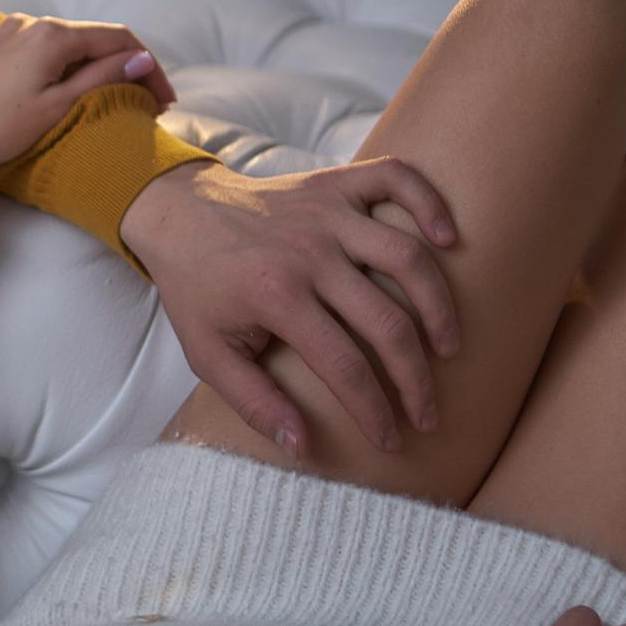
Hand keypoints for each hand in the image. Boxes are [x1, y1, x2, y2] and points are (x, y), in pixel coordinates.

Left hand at [0, 14, 172, 198]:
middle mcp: (25, 23)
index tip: (164, 101)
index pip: (117, 38)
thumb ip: (104, 78)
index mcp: (51, 34)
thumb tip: (141, 58)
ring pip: (56, 46)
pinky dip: (49, 70)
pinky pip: (25, 53)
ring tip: (101, 102)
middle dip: (118, 69)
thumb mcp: (59, 106)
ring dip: (84, 69)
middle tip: (142, 105)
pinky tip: (52, 94)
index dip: (147, 67)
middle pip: (87, 40)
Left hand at [119, 157, 458, 455]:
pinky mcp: (333, 183)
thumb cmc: (196, 290)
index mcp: (276, 295)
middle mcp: (308, 252)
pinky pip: (395, 178)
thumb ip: (253, 401)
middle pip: (388, 322)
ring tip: (448, 348)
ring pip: (407, 257)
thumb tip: (302, 446)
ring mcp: (324, 212)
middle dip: (417, 379)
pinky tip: (450, 238)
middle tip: (428, 414)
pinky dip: (429, 200)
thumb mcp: (207, 354)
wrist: (176, 215)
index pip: (345, 366)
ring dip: (440, 305)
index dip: (375, 411)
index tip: (390, 440)